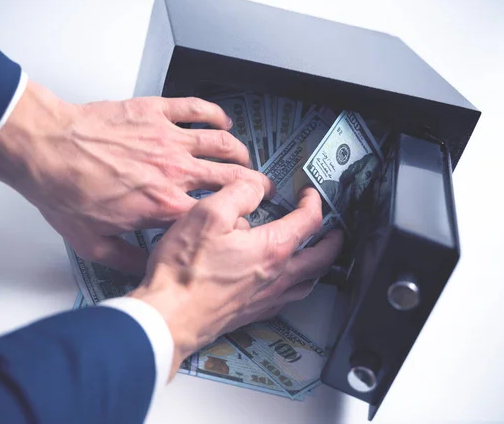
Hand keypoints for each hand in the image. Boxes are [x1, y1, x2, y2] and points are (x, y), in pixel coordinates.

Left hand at [0, 81, 271, 272]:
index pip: (218, 215)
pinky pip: (196, 109)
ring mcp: (168, 139)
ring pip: (221, 143)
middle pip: (230, 177)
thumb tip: (149, 268)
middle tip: (259, 187)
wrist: (45, 149)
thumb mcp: (94, 244)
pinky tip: (222, 119)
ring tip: (244, 157)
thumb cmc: (65, 191)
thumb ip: (129, 259)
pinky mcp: (155, 112)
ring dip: (239, 151)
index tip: (240, 221)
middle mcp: (175, 171)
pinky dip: (215, 113)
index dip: (235, 219)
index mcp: (164, 205)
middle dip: (253, 184)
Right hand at [129, 181, 343, 378]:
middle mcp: (277, 276)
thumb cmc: (184, 270)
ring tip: (316, 257)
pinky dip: (297, 286)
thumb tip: (256, 186)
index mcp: (272, 248)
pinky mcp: (252, 313)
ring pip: (308, 283)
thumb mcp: (208, 214)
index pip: (308, 221)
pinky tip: (284, 284)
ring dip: (319, 266)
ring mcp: (266, 299)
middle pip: (321, 258)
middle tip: (335, 231)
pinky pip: (288, 299)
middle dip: (332, 241)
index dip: (313, 202)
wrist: (168, 317)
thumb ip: (238, 193)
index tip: (308, 193)